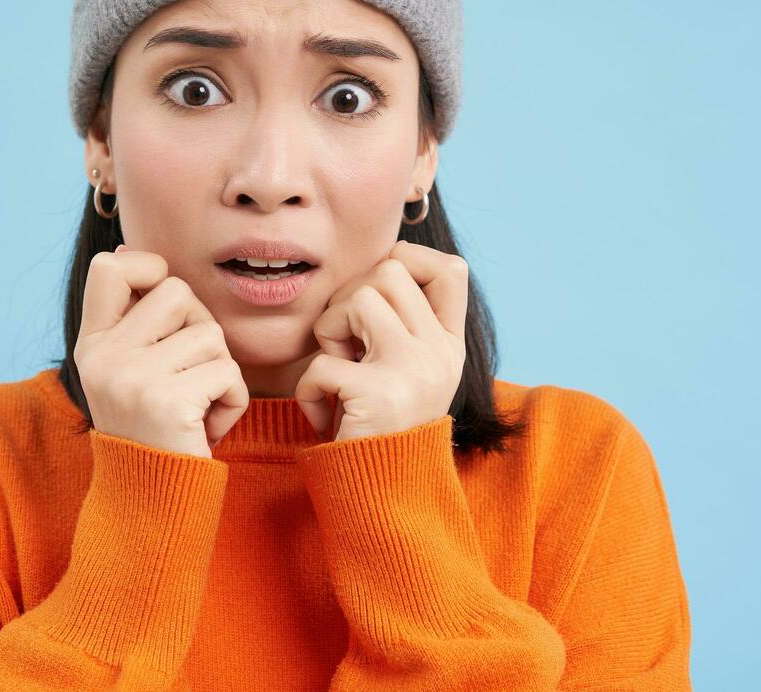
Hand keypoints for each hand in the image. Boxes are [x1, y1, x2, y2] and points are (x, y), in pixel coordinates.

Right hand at [73, 243, 249, 457]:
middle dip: (200, 329)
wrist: (151, 505)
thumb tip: (130, 253)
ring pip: (210, 333)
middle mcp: (103, 357)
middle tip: (190, 374)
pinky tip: (207, 428)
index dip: (148, 270)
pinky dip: (233, 401)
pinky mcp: (167, 401)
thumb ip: (134, 319)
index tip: (162, 306)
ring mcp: (131, 378)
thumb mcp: (129, 371)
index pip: (110, 267)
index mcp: (91, 345)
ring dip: (221, 371)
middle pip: (177, 291)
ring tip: (198, 407)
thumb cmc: (155, 432)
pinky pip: (227, 372)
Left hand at [294, 240, 467, 441]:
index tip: (378, 289)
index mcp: (449, 346)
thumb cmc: (381, 432)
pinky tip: (324, 415)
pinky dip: (308, 388)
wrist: (384, 501)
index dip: (407, 259)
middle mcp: (441, 354)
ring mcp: (414, 371)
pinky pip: (322, 361)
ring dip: (330, 332)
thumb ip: (404, 326)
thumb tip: (381, 263)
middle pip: (391, 271)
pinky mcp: (379, 396)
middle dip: (350, 298)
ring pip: (360, 298)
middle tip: (345, 345)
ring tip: (336, 373)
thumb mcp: (410, 373)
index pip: (451, 269)